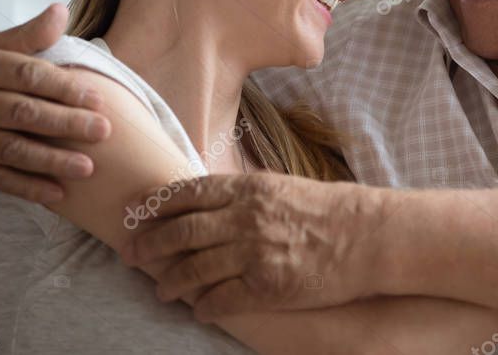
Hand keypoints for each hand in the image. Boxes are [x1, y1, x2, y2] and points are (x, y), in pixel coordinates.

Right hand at [0, 4, 110, 202]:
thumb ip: (24, 35)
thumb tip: (61, 11)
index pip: (25, 75)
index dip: (63, 87)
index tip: (97, 97)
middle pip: (21, 113)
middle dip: (66, 123)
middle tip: (104, 131)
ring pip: (9, 149)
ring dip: (51, 161)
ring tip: (88, 167)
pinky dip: (25, 187)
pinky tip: (56, 193)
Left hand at [120, 173, 381, 318]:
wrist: (366, 236)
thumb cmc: (327, 210)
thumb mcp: (281, 186)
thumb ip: (243, 195)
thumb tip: (208, 200)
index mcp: (248, 190)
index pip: (188, 194)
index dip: (157, 205)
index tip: (137, 214)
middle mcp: (245, 218)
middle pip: (182, 232)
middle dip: (150, 245)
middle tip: (131, 255)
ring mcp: (254, 253)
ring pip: (195, 269)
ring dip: (172, 282)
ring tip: (162, 290)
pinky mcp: (266, 286)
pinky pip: (222, 299)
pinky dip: (204, 307)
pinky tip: (198, 310)